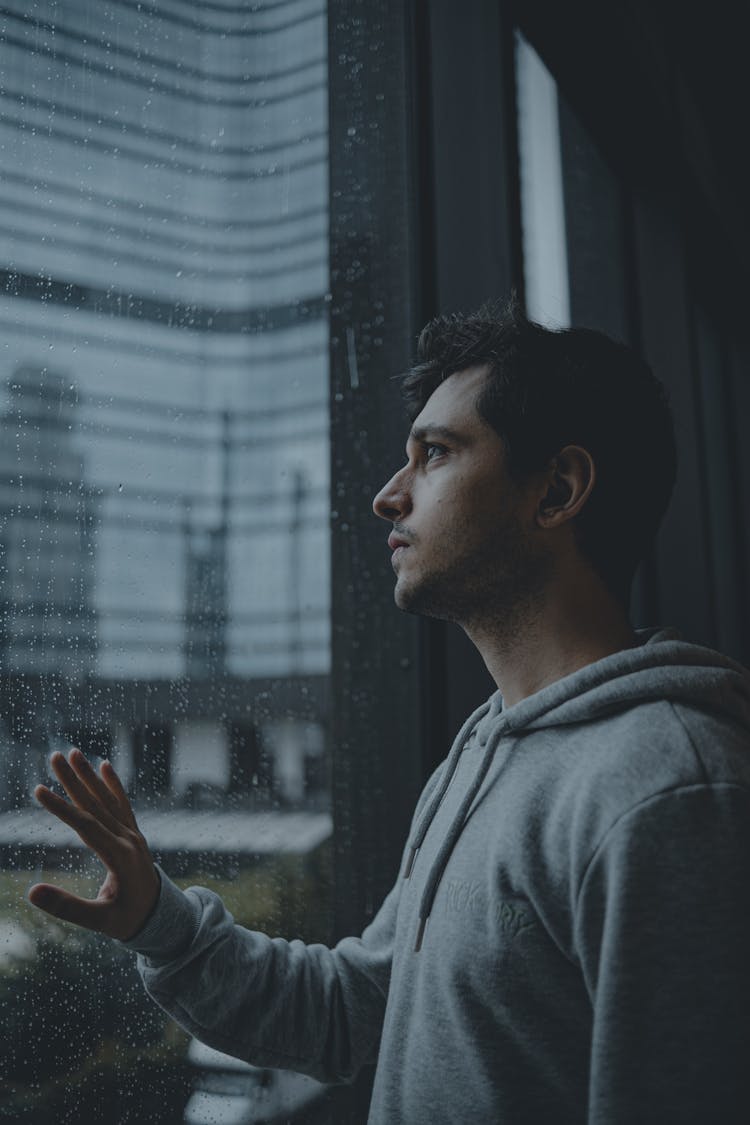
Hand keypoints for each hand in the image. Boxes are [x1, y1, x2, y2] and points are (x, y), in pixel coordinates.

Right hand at [28, 749, 160, 940]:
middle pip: (96, 805)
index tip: (39, 790)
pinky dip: (114, 785)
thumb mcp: (98, 920)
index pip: (86, 826)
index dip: (62, 808)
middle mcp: (129, 839)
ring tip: (74, 752)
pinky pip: (123, 805)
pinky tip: (106, 766)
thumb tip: (31, 892)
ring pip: (108, 800)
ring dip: (90, 776)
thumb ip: (66, 907)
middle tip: (54, 755)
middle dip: (73, 779)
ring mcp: (133, 834)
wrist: (161, 918)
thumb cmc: (127, 921)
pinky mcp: (134, 834)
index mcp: (120, 857)